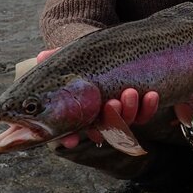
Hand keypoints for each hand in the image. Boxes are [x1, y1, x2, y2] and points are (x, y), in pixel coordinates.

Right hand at [36, 49, 159, 148]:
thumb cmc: (86, 59)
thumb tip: (41, 56)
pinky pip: (145, 114)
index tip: (71, 140)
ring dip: (129, 110)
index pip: (70, 130)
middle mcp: (99, 117)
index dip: (69, 137)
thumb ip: (56, 57)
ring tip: (131, 92)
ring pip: (126, 122)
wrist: (113, 52)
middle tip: (112, 102)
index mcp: (79, 111)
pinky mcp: (139, 108)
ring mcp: (120, 113)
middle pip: (103, 129)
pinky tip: (151, 94)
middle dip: (109, 119)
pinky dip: (149, 107)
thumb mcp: (71, 56)